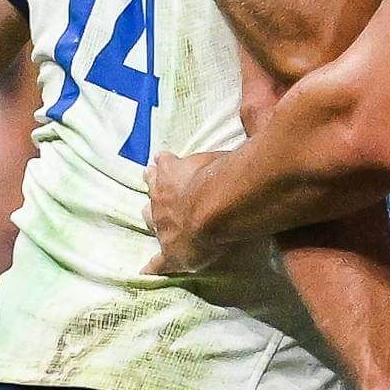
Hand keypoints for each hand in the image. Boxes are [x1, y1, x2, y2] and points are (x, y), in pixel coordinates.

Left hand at [141, 150, 226, 274]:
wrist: (214, 207)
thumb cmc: (220, 176)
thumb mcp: (218, 154)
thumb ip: (220, 148)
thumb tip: (242, 119)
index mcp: (171, 173)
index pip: (163, 166)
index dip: (163, 165)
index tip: (160, 160)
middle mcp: (160, 199)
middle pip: (153, 194)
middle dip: (154, 190)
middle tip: (151, 184)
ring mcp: (163, 227)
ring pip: (151, 221)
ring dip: (151, 218)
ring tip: (147, 216)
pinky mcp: (171, 252)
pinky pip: (159, 262)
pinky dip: (153, 266)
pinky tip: (147, 271)